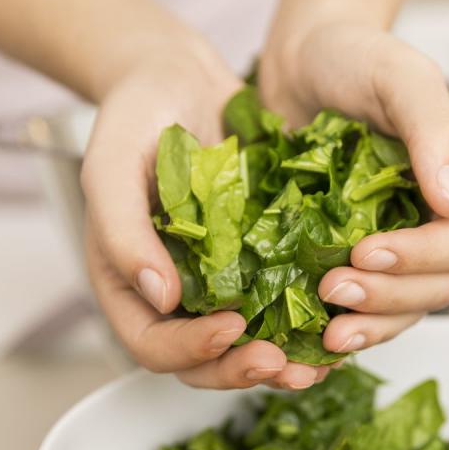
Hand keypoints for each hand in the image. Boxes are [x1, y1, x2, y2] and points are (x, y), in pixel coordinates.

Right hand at [82, 50, 332, 388]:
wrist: (179, 78)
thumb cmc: (134, 118)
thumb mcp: (111, 167)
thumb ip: (122, 232)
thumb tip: (158, 296)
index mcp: (131, 284)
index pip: (152, 344)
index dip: (190, 349)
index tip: (231, 328)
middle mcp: (176, 294)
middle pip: (204, 362)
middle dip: (242, 370)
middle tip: (282, 363)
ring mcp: (220, 282)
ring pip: (248, 345)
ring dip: (281, 361)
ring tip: (318, 362)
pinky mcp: (260, 262)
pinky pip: (282, 305)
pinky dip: (306, 322)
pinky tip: (337, 321)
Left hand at [259, 19, 448, 354]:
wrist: (300, 65)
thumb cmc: (354, 59)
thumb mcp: (398, 78)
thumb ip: (433, 131)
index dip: (420, 258)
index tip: (365, 251)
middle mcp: (441, 219)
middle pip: (437, 286)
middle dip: (388, 298)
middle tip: (333, 290)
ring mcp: (402, 241)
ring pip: (404, 306)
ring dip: (369, 323)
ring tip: (326, 329)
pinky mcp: (361, 255)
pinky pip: (367, 304)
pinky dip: (347, 321)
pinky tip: (316, 331)